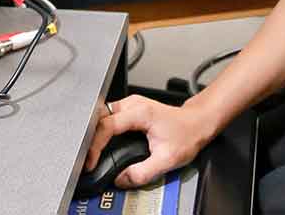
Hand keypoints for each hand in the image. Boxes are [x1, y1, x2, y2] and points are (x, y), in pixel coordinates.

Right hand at [84, 96, 221, 188]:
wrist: (197, 123)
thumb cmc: (187, 134)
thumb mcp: (167, 159)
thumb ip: (142, 173)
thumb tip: (121, 180)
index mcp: (139, 112)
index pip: (106, 126)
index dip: (94, 145)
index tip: (91, 161)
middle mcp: (132, 104)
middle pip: (99, 117)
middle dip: (89, 138)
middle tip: (87, 158)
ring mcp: (130, 104)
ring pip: (101, 115)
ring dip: (94, 133)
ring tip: (91, 152)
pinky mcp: (129, 109)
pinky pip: (108, 117)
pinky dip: (101, 131)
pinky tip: (101, 143)